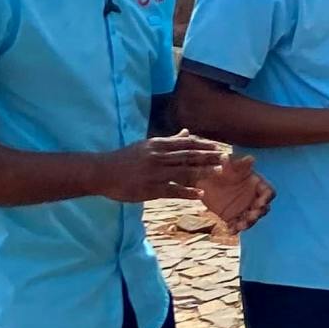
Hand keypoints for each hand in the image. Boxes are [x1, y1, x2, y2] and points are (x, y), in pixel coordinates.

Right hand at [94, 132, 224, 203]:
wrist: (102, 172)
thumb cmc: (125, 159)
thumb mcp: (147, 145)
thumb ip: (169, 140)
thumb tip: (187, 132)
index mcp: (157, 145)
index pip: (185, 144)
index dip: (204, 146)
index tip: (219, 147)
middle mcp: (158, 156)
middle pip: (188, 155)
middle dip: (208, 156)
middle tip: (226, 158)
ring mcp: (154, 173)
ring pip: (183, 171)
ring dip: (202, 172)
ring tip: (219, 173)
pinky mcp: (149, 188)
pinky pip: (172, 190)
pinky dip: (187, 192)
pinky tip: (200, 195)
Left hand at [199, 152, 274, 232]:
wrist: (204, 181)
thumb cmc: (221, 170)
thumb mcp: (229, 166)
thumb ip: (239, 163)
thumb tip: (250, 158)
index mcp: (257, 185)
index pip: (269, 192)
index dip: (267, 198)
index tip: (261, 202)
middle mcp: (254, 199)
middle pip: (263, 209)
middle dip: (258, 213)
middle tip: (251, 215)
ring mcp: (245, 209)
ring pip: (251, 219)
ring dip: (248, 223)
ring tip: (241, 225)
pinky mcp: (234, 218)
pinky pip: (237, 225)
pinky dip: (235, 228)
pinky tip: (230, 230)